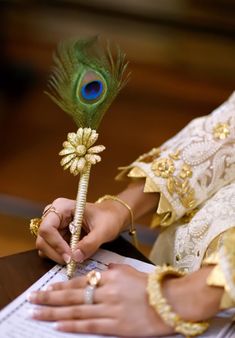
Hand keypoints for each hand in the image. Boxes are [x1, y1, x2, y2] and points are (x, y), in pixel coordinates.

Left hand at [28, 264, 173, 336]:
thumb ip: (114, 269)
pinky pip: (89, 325)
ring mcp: (110, 308)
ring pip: (76, 310)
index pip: (79, 281)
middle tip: (31, 300)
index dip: (60, 286)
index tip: (45, 289)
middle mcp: (107, 291)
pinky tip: (57, 325)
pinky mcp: (116, 325)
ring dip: (54, 312)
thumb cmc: (152, 284)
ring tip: (37, 314)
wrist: (172, 301)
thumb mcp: (131, 270)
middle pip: (72, 295)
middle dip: (49, 298)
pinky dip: (71, 325)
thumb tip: (102, 269)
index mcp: (110, 276)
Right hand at [36, 198, 123, 264]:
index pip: (47, 228)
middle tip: (71, 262)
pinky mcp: (56, 235)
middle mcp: (53, 214)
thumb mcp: (103, 230)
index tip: (70, 256)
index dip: (56, 244)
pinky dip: (59, 256)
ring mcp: (53, 225)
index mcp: (62, 206)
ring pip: (44, 246)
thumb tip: (76, 257)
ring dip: (57, 256)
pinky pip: (50, 249)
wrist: (112, 217)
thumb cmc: (108, 218)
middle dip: (55, 253)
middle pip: (43, 239)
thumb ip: (90, 243)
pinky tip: (73, 255)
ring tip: (74, 258)